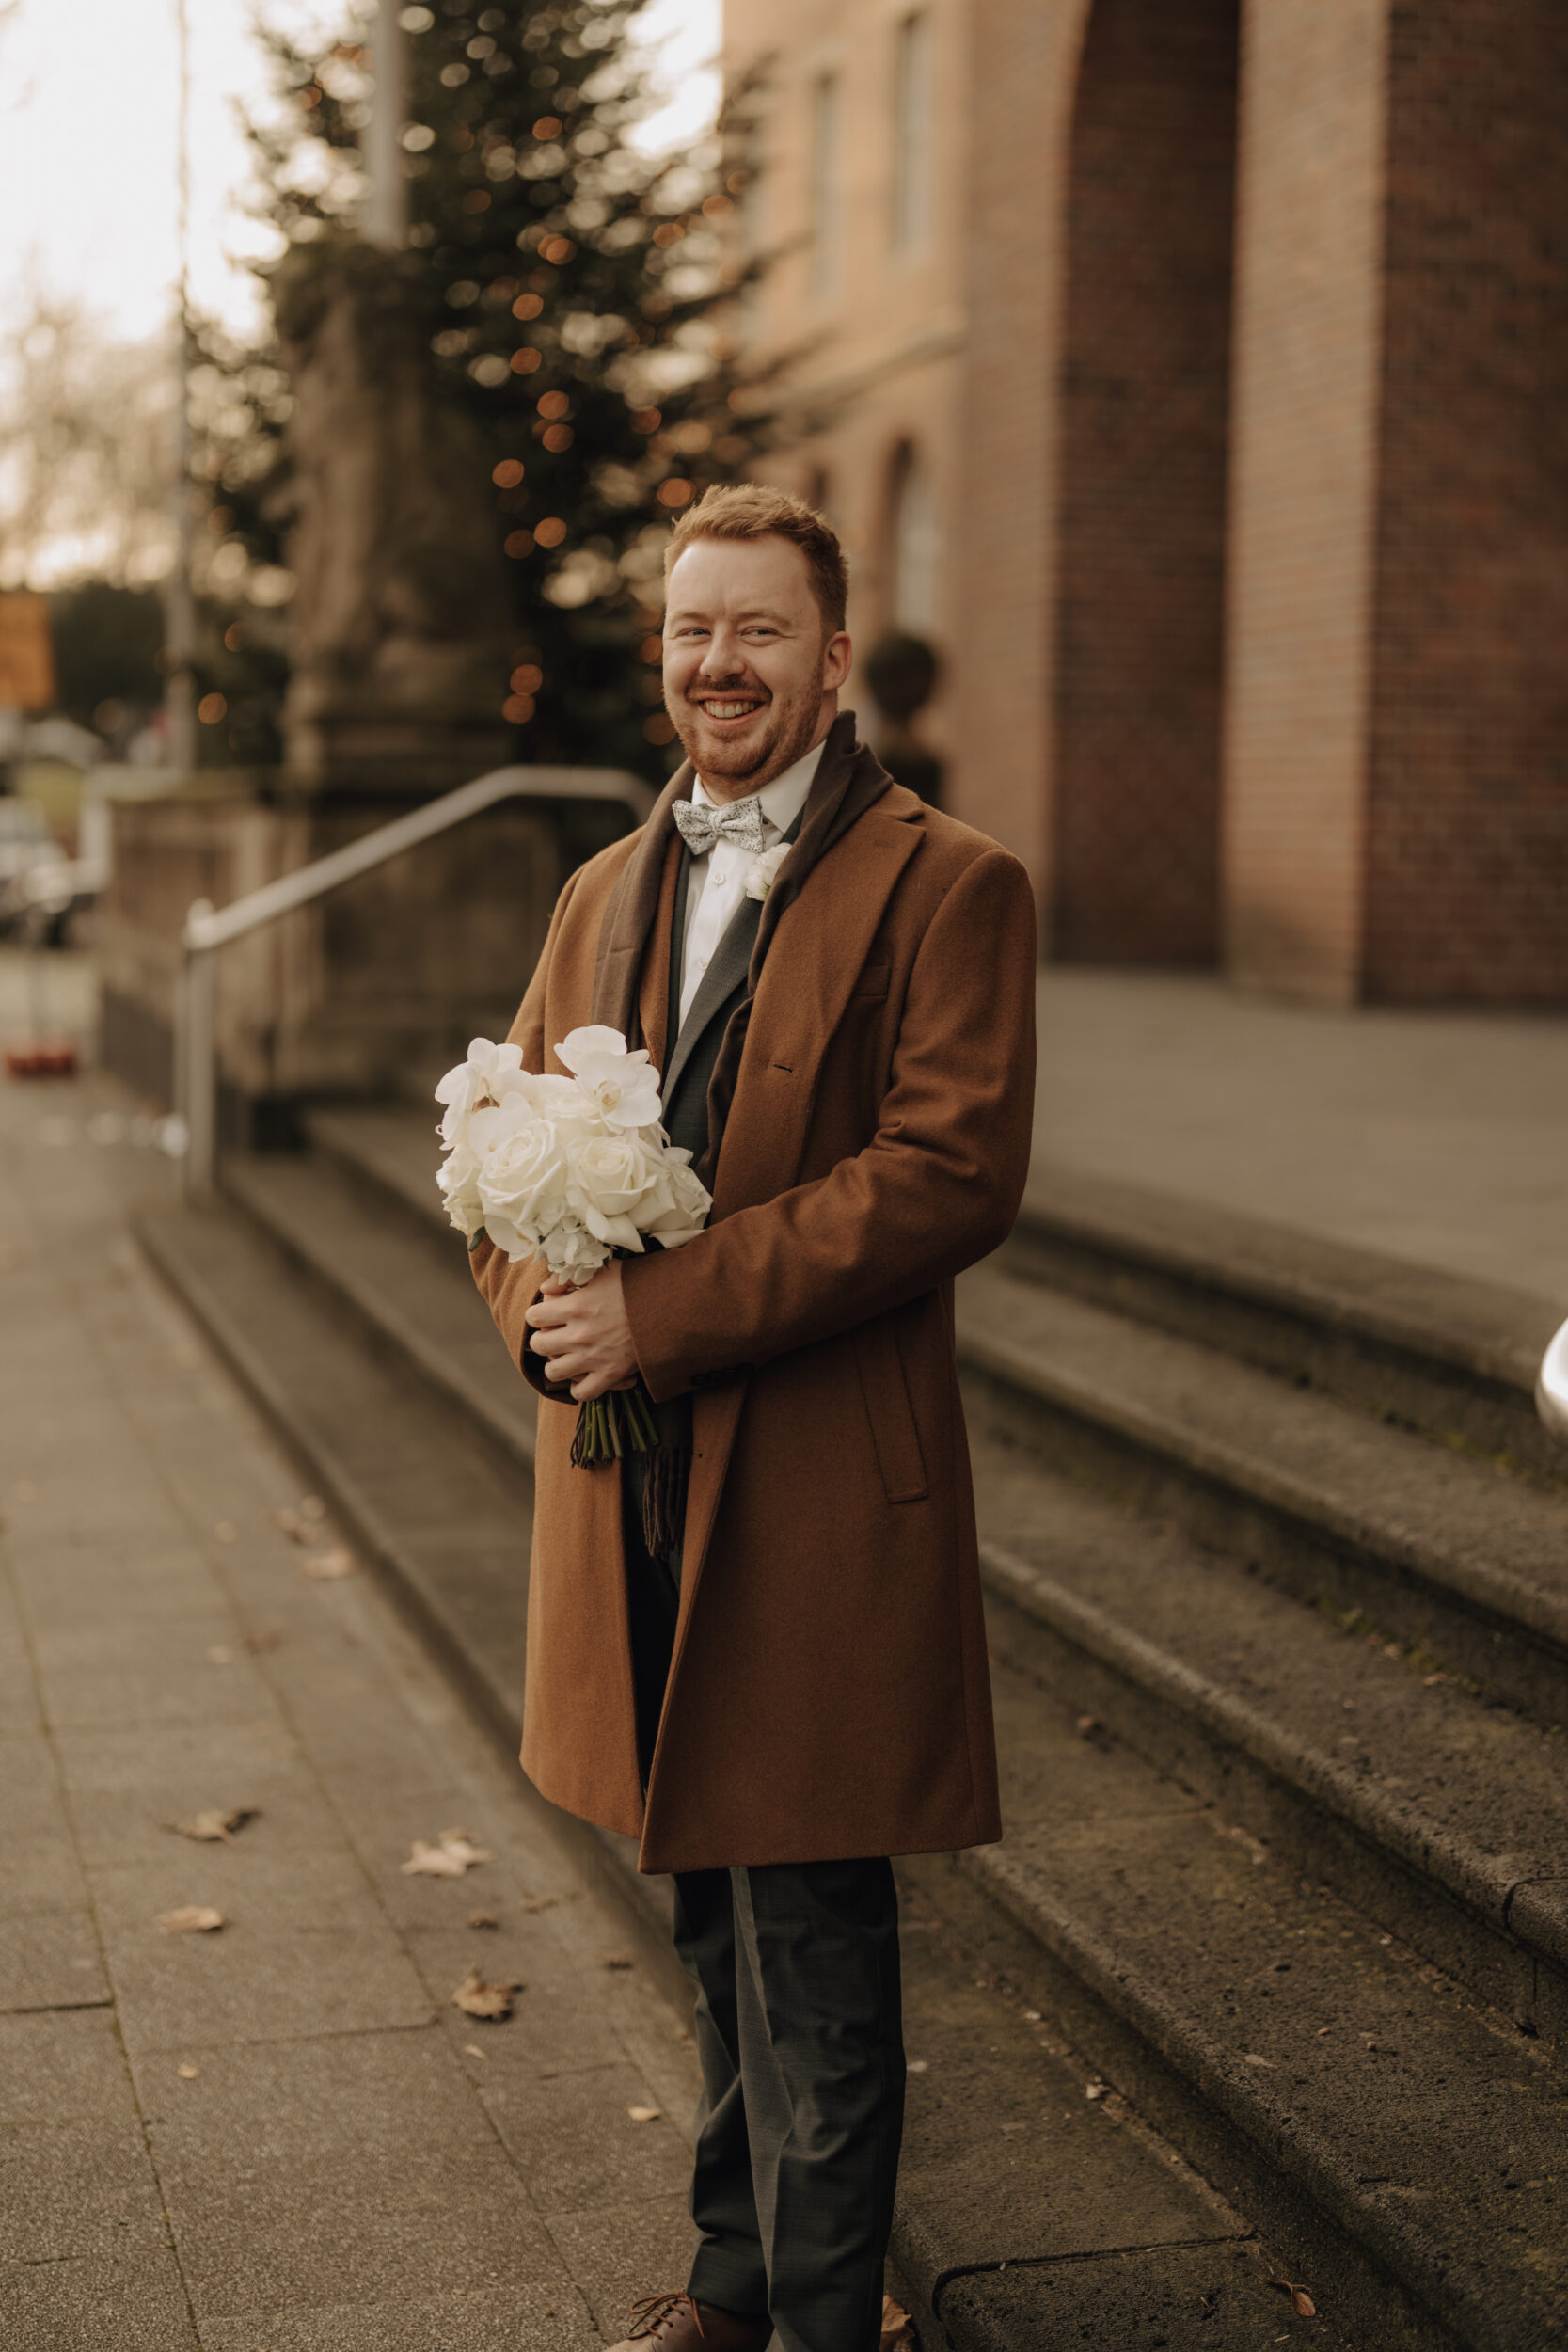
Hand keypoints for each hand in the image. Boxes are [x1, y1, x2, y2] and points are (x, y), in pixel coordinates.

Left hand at [524, 1263, 638, 1401]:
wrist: (671, 1306)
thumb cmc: (636, 1285)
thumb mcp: (603, 1270)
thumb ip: (568, 1277)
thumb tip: (544, 1291)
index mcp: (575, 1306)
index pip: (533, 1317)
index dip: (538, 1315)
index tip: (548, 1314)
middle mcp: (579, 1335)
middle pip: (539, 1345)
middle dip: (543, 1339)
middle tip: (556, 1335)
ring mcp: (594, 1358)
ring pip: (553, 1372)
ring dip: (557, 1364)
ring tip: (566, 1357)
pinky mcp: (611, 1375)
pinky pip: (582, 1393)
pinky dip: (579, 1387)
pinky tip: (584, 1375)